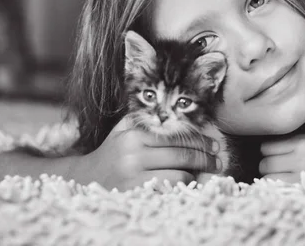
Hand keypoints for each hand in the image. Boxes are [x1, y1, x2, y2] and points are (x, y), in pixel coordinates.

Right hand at [70, 115, 220, 190]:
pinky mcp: (137, 193)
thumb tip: (183, 112)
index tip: (214, 145)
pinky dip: (183, 185)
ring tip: (206, 171)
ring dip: (196, 173)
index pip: (176, 136)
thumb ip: (148, 117)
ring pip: (180, 174)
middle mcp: (133, 153)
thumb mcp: (125, 128)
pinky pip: (171, 189)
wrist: (87, 177)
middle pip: (182, 154)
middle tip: (218, 160)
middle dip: (205, 158)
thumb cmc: (114, 150)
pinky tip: (188, 182)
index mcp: (134, 133)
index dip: (200, 140)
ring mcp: (134, 175)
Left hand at [259, 134, 304, 185]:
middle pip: (265, 162)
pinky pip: (274, 190)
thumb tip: (257, 142)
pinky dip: (275, 189)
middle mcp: (303, 158)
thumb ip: (288, 140)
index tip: (277, 155)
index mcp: (304, 142)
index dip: (268, 152)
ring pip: (267, 177)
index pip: (266, 146)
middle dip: (269, 166)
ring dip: (270, 179)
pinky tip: (285, 187)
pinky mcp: (302, 192)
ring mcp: (303, 177)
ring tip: (284, 178)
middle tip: (281, 168)